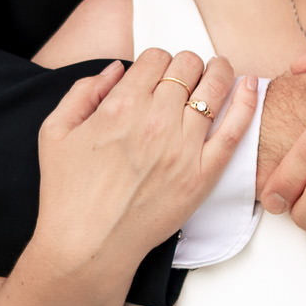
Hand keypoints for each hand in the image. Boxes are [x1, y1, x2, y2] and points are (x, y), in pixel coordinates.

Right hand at [31, 48, 254, 274]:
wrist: (88, 247)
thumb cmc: (67, 193)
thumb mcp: (55, 131)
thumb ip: (83, 91)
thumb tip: (117, 68)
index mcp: (120, 106)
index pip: (156, 58)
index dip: (158, 61)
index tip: (158, 74)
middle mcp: (156, 121)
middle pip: (187, 66)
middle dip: (186, 65)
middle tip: (186, 76)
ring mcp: (183, 148)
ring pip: (215, 87)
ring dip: (218, 72)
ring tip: (219, 71)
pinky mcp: (203, 175)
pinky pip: (235, 130)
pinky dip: (246, 102)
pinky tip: (250, 86)